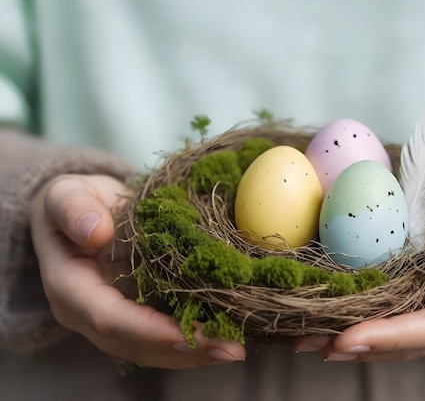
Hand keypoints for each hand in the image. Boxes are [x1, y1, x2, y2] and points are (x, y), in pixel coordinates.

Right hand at [30, 174, 245, 368]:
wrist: (77, 211)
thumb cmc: (73, 201)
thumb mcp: (66, 194)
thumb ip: (74, 208)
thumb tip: (96, 231)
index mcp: (68, 287)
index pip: (109, 318)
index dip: (150, 329)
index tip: (189, 334)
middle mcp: (86, 314)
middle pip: (134, 344)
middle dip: (183, 350)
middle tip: (231, 350)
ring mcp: (108, 320)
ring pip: (150, 350)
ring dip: (193, 354)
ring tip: (234, 350)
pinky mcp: (131, 316)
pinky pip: (160, 338)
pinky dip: (192, 343)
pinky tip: (224, 338)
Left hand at [293, 179, 424, 360]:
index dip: (399, 334)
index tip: (351, 336)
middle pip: (421, 344)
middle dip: (369, 346)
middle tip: (318, 342)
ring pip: (408, 348)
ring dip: (361, 348)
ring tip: (314, 342)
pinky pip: (403, 337)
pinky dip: (369, 336)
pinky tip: (333, 332)